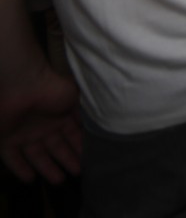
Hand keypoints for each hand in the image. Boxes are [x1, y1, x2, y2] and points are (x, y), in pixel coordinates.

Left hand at [0, 64, 81, 183]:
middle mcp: (43, 127)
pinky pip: (12, 157)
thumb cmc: (53, 88)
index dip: (81, 147)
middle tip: (79, 172)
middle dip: (67, 159)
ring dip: (47, 168)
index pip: (72, 136)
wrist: (24, 84)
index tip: (91, 159)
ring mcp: (25, 134)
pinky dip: (20, 168)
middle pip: (56, 148)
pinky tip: (30, 179)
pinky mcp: (7, 139)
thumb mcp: (76, 98)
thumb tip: (95, 127)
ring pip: (36, 155)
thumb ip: (84, 113)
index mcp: (60, 116)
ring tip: (59, 180)